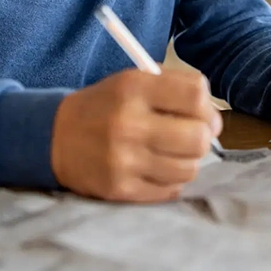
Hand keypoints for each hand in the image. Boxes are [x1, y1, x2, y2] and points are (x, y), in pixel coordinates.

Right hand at [50, 70, 221, 202]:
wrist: (55, 138)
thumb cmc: (106, 106)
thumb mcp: (132, 81)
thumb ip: (176, 89)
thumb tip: (215, 120)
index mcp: (133, 88)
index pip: (195, 95)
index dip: (207, 106)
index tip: (202, 113)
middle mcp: (128, 124)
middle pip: (198, 138)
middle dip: (203, 137)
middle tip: (193, 136)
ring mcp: (124, 161)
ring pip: (189, 168)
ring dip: (188, 160)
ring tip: (171, 152)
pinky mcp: (120, 189)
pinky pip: (171, 189)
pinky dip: (171, 179)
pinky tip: (155, 167)